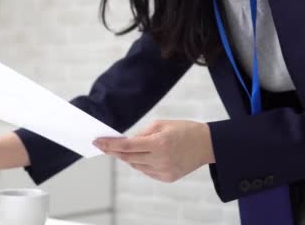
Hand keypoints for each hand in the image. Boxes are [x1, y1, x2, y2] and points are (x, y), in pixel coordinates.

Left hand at [93, 120, 214, 182]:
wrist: (207, 144)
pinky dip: (141, 163)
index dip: (109, 145)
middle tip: (103, 146)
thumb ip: (141, 134)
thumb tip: (124, 143)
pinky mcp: (167, 178)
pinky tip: (144, 156)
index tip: (97, 142)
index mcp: (159, 143)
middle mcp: (161, 159)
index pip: (127, 147)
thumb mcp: (161, 124)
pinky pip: (146, 171)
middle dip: (114, 152)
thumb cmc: (183, 130)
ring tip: (126, 149)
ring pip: (136, 166)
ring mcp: (164, 171)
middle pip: (128, 158)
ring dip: (128, 158)